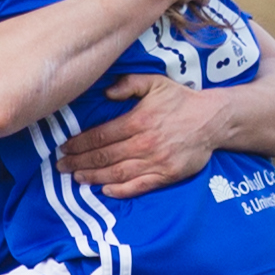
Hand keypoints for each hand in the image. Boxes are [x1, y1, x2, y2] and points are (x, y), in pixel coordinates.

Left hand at [56, 74, 230, 198]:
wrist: (213, 120)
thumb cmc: (181, 100)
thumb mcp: (155, 83)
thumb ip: (129, 84)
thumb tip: (106, 92)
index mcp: (138, 121)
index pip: (100, 136)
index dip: (79, 144)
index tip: (64, 147)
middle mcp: (144, 143)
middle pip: (104, 156)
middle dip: (79, 162)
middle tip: (61, 166)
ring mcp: (155, 161)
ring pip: (117, 173)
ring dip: (93, 177)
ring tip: (76, 178)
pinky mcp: (167, 175)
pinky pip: (139, 186)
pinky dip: (121, 190)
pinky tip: (105, 191)